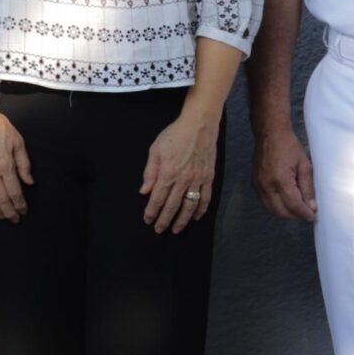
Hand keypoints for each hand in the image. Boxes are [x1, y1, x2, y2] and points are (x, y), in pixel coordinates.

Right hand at [0, 99, 33, 221]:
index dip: (20, 205)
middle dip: (9, 212)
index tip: (24, 210)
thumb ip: (24, 164)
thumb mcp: (18, 142)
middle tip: (15, 219)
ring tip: (3, 217)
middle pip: (1, 200)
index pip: (14, 192)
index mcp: (4, 166)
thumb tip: (29, 182)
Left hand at [142, 105, 220, 235]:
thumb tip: (145, 191)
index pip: (158, 198)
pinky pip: (205, 198)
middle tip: (159, 230)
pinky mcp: (208, 177)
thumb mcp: (156, 149)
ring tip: (176, 229)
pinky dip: (201, 209)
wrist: (199, 125)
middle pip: (172, 206)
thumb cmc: (175, 134)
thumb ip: (150, 172)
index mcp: (168, 172)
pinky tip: (196, 217)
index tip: (148, 220)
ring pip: (189, 206)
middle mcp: (183, 179)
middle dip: (165, 220)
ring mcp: (197, 179)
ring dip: (182, 220)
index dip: (152, 211)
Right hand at [254, 122, 316, 222]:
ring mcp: (258, 185)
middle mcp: (267, 186)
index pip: (293, 205)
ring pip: (271, 209)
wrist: (270, 133)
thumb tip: (311, 206)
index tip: (313, 215)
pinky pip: (265, 202)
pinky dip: (276, 206)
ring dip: (285, 213)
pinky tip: (285, 202)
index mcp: (280, 180)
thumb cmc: (289, 146)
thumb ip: (307, 187)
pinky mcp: (255, 183)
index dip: (304, 213)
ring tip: (297, 209)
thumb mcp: (304, 165)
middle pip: (281, 211)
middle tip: (306, 213)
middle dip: (295, 216)